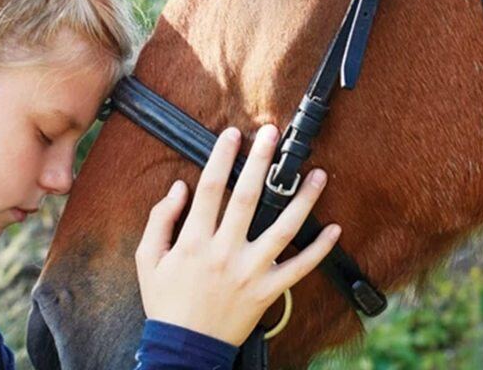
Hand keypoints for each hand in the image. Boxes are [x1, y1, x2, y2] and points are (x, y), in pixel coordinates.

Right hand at [134, 124, 339, 346]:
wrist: (184, 349)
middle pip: (248, 197)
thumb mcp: (147, 259)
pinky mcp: (267, 292)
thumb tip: (179, 187)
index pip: (211, 187)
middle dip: (261, 161)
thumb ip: (160, 219)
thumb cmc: (166, 301)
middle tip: (272, 134)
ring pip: (283, 230)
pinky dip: (319, 250)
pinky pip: (299, 269)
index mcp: (195, 240)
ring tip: (319, 175)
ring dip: (303, 200)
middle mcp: (225, 252)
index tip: (233, 134)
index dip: (222, 156)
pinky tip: (335, 229)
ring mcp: (250, 272)